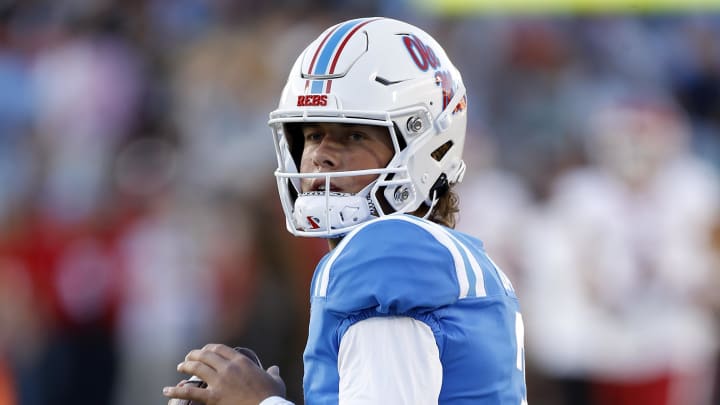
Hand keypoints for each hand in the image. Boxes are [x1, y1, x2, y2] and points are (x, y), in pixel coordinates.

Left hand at [163, 344, 285, 404]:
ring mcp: (220, 382)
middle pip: (205, 355)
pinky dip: (176, 391)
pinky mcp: (214, 397)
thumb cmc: (272, 397)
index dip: (209, 348)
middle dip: (194, 354)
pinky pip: (191, 393)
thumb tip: (274, 368)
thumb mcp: (275, 381)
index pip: (220, 348)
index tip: (204, 350)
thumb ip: (272, 372)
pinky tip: (166, 390)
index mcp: (241, 361)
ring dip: (186, 366)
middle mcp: (228, 368)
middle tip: (188, 357)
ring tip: (180, 367)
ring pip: (197, 368)